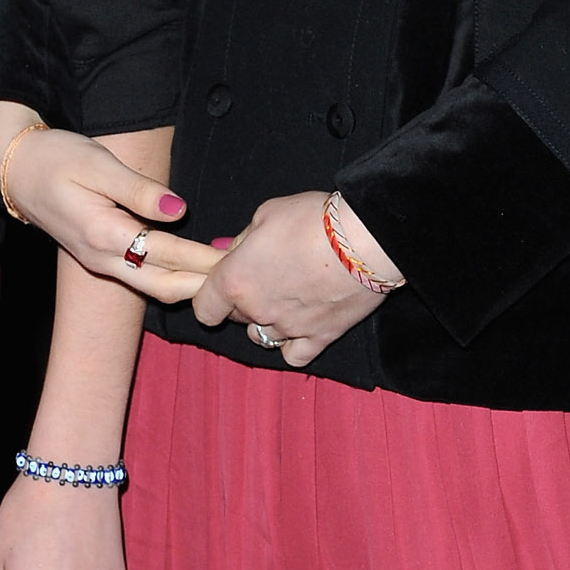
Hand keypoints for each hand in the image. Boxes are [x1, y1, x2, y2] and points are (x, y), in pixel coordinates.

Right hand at [0, 123, 219, 301]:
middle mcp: (102, 258)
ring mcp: (100, 263)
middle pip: (165, 285)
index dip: (204, 259)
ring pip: (154, 287)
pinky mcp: (101, 260)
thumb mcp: (98, 164)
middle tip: (244, 278)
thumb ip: (140, 190)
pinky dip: (174, 279)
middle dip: (205, 285)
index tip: (237, 259)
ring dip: (190, 286)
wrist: (16, 170)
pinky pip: (143, 279)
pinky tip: (195, 270)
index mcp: (104, 234)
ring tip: (226, 278)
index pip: (168, 253)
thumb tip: (178, 209)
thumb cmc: (57, 159)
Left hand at [195, 191, 401, 366]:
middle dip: (243, 300)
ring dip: (266, 322)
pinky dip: (292, 345)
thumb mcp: (267, 214)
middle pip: (235, 317)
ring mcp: (288, 328)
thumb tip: (230, 251)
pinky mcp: (320, 338)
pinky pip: (294, 355)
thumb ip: (244, 240)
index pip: (204, 307)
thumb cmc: (313, 219)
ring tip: (286, 299)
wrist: (365, 239)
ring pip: (261, 337)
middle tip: (265, 277)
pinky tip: (300, 328)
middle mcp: (257, 309)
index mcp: (236, 280)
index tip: (222, 286)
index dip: (210, 297)